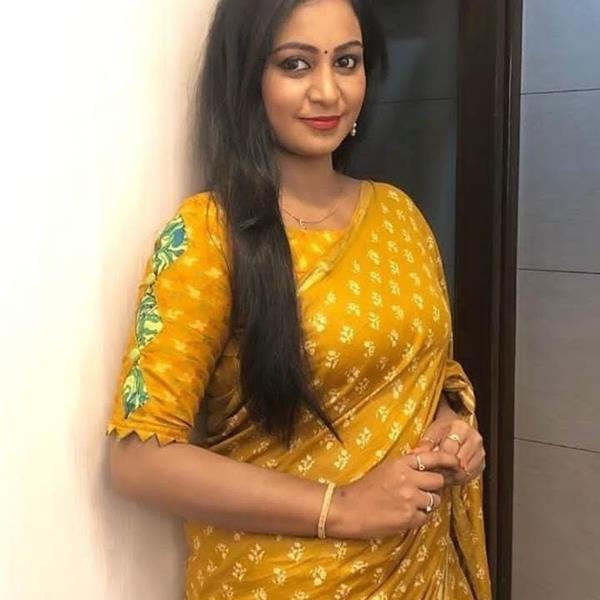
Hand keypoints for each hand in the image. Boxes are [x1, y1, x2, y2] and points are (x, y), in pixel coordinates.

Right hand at [329, 450, 460, 539]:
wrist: (348, 509)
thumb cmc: (365, 488)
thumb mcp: (386, 469)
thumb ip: (406, 465)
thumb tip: (428, 462)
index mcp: (400, 464)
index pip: (431, 458)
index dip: (447, 460)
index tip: (456, 463)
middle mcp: (407, 479)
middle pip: (438, 481)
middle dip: (434, 486)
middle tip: (423, 490)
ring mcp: (409, 499)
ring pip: (434, 500)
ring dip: (427, 502)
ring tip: (411, 504)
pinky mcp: (409, 518)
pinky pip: (427, 516)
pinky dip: (420, 516)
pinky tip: (405, 514)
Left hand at [411, 416, 485, 486]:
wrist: (454, 427)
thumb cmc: (442, 429)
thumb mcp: (431, 432)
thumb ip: (424, 444)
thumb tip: (415, 455)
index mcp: (461, 428)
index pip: (450, 450)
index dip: (438, 460)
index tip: (429, 466)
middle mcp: (474, 438)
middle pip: (459, 462)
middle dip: (445, 470)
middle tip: (433, 474)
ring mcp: (480, 451)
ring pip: (466, 471)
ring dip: (452, 476)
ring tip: (440, 476)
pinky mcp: (481, 462)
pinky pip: (471, 476)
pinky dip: (459, 479)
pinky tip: (449, 477)